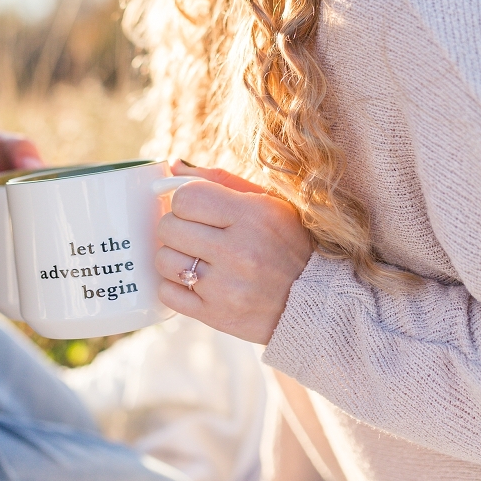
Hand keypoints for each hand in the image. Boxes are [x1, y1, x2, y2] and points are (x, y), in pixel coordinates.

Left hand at [156, 163, 311, 343]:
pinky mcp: (216, 316)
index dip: (183, 200)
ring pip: (163, 260)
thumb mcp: (268, 204)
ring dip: (173, 257)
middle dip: (175, 227)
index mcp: (253, 216)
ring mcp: (226, 287)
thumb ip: (221, 181)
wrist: (317, 304)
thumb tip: (174, 165)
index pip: (185, 197)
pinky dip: (175, 286)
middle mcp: (239, 252)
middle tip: (194, 234)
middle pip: (168, 227)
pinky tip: (195, 281)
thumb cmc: (289, 245)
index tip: (196, 209)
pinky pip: (167, 293)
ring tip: (195, 258)